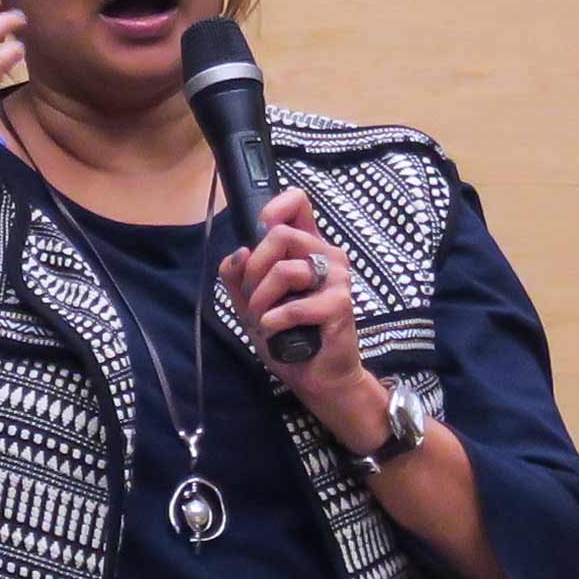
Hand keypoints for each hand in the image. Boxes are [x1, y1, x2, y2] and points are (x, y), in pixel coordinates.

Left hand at [219, 186, 372, 424]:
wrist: (317, 376)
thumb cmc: (289, 335)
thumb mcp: (251, 301)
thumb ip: (238, 275)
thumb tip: (238, 253)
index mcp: (308, 248)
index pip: (298, 203)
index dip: (274, 207)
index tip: (260, 230)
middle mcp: (327, 256)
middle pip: (280, 234)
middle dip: (253, 270)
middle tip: (251, 298)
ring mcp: (337, 279)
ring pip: (283, 269)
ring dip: (261, 299)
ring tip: (262, 319)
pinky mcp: (340, 305)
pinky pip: (294, 305)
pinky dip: (274, 321)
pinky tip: (274, 331)